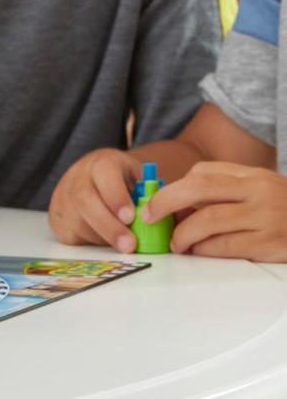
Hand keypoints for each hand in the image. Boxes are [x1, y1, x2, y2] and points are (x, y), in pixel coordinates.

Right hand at [49, 148, 143, 252]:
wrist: (93, 179)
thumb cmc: (122, 183)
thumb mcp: (137, 179)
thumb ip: (148, 196)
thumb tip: (162, 218)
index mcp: (101, 163)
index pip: (104, 173)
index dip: (116, 195)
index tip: (130, 217)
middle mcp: (78, 177)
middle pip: (85, 199)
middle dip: (109, 225)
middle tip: (129, 245)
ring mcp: (64, 197)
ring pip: (79, 221)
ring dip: (103, 237)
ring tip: (124, 245)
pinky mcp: (57, 218)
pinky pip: (73, 235)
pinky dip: (92, 242)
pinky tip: (105, 241)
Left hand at [141, 161, 286, 261]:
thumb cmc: (284, 210)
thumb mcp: (258, 189)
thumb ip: (224, 190)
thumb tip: (179, 204)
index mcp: (250, 175)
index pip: (202, 173)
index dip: (174, 187)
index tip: (156, 201)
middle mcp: (257, 191)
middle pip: (198, 189)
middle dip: (166, 201)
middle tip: (150, 215)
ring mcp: (264, 217)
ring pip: (208, 220)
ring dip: (183, 233)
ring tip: (175, 243)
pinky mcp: (269, 244)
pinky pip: (225, 246)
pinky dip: (203, 250)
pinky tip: (197, 252)